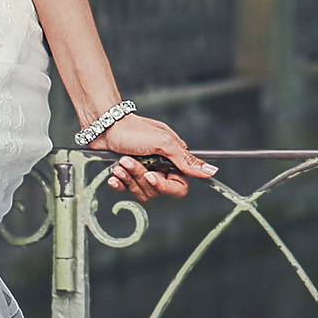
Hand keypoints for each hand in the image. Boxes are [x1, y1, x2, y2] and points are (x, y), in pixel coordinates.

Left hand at [93, 113, 216, 201]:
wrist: (105, 125)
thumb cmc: (134, 130)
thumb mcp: (164, 143)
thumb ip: (186, 160)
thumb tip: (212, 170)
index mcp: (174, 161)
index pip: (179, 187)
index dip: (165, 186)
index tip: (150, 176)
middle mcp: (161, 169)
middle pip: (156, 191)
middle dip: (139, 177)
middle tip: (129, 160)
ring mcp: (143, 173)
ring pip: (141, 192)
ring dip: (128, 177)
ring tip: (121, 162)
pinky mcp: (127, 176)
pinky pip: (125, 191)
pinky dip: (118, 183)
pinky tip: (114, 172)